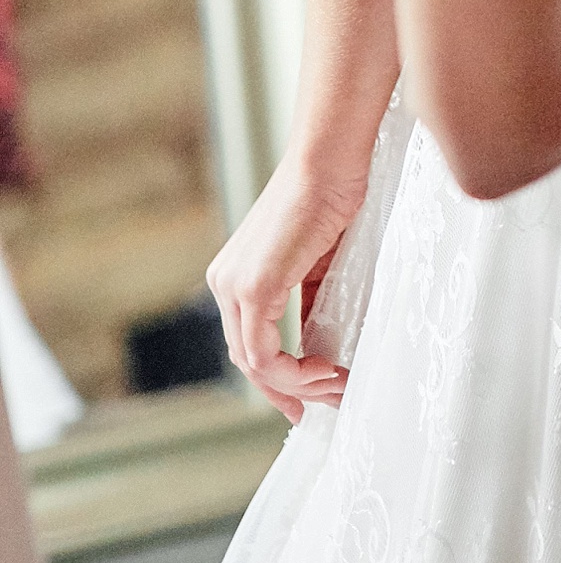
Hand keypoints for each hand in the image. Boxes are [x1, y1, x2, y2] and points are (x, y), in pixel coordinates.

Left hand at [206, 154, 368, 420]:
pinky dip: (296, 371)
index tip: (312, 394)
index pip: (249, 343)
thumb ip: (309, 300)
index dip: (279, 378)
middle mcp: (225, 283)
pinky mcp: (254, 287)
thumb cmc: (332, 195)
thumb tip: (321, 343)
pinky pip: (265, 352)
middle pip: (248, 360)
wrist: (330, 160)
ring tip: (335, 385)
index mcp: (235, 275)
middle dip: (288, 390)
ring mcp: (235, 286)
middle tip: (325, 402)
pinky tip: (327, 369)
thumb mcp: (318, 261)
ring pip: (255, 362)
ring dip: (297, 384)